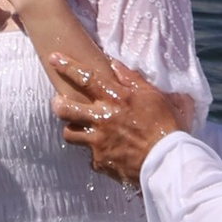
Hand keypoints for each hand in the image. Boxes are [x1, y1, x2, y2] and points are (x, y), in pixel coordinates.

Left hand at [50, 49, 195, 186]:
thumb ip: (132, 79)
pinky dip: (96, 154)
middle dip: (58, 103)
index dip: (67, 67)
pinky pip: (90, 156)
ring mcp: (98, 142)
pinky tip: (107, 152)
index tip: (54, 58)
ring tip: (80, 129)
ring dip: (73, 129)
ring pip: (69, 134)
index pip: (86, 77)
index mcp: (116, 99)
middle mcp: (102, 119)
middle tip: (59, 102)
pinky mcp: (100, 161)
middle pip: (65, 109)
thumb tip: (115, 63)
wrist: (167, 162)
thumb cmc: (166, 126)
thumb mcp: (154, 96)